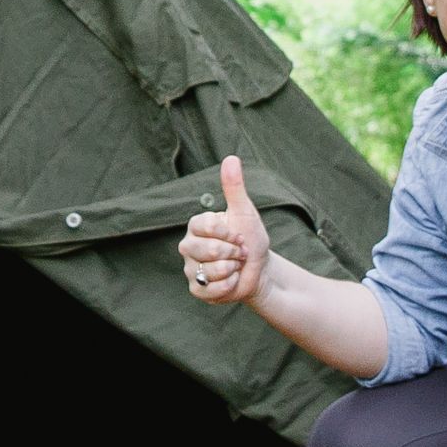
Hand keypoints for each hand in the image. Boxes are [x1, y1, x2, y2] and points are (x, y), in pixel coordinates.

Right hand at [179, 157, 269, 308]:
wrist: (259, 269)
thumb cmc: (250, 238)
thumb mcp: (245, 212)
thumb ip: (234, 187)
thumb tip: (231, 158)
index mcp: (196, 226)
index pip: (207, 226)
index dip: (229, 233)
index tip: (238, 235)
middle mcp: (188, 246)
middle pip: (208, 250)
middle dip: (233, 253)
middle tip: (239, 253)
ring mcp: (190, 268)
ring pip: (210, 271)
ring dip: (232, 270)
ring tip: (235, 266)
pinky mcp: (197, 289)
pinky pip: (209, 289)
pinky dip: (228, 286)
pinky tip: (232, 280)